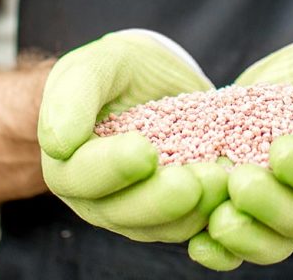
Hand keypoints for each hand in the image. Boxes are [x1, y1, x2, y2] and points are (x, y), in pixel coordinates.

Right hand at [38, 30, 229, 244]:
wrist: (154, 80)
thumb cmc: (118, 71)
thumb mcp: (96, 64)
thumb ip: (73, 95)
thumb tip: (59, 143)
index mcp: (67, 162)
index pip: (82, 175)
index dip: (112, 168)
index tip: (144, 150)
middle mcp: (96, 197)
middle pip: (120, 212)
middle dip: (158, 200)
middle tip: (192, 181)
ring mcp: (135, 211)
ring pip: (158, 227)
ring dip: (191, 212)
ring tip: (221, 182)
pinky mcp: (173, 216)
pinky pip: (189, 228)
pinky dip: (212, 216)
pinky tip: (233, 193)